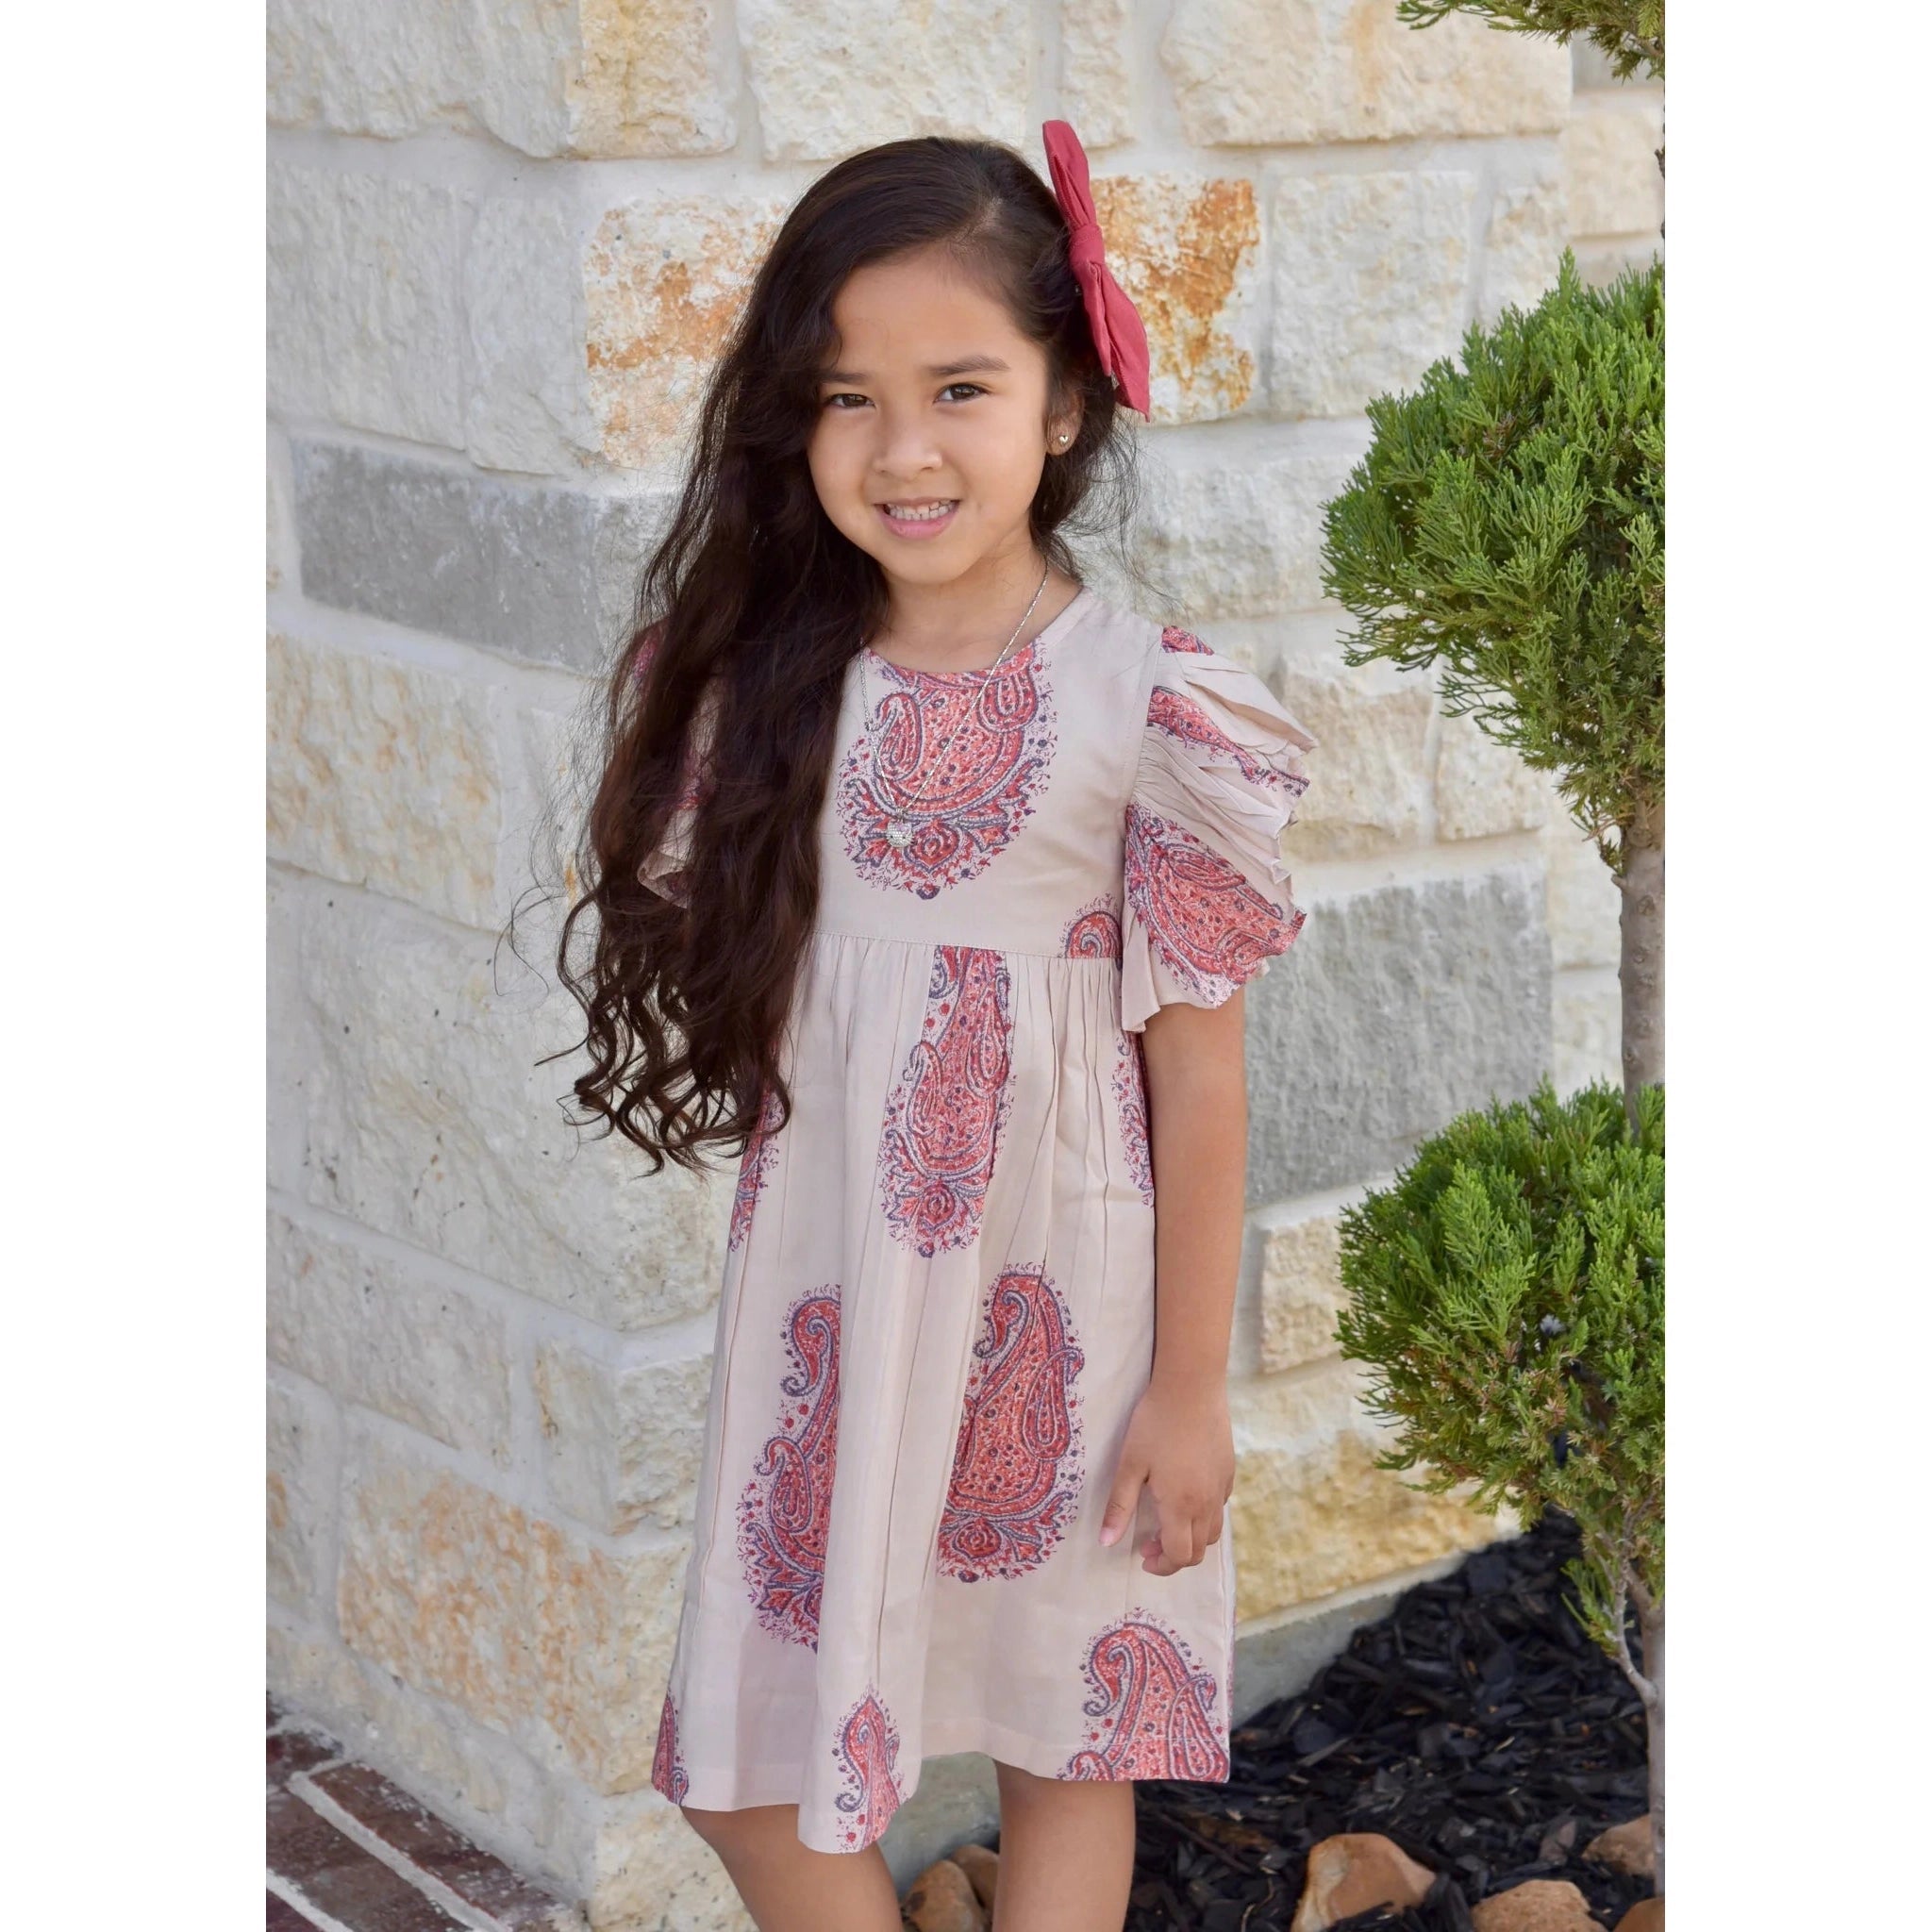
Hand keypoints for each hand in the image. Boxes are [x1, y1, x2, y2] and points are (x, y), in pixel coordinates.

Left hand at [1097, 1374, 1234, 1575]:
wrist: (1191, 1388)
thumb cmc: (1154, 1424)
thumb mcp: (1130, 1465)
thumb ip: (1119, 1506)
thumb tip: (1106, 1542)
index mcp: (1180, 1505)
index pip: (1178, 1555)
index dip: (1161, 1565)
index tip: (1142, 1556)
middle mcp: (1207, 1503)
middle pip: (1198, 1551)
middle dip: (1174, 1557)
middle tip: (1149, 1544)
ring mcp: (1221, 1488)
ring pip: (1212, 1533)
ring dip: (1191, 1539)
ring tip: (1167, 1523)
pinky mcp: (1229, 1472)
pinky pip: (1220, 1508)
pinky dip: (1203, 1516)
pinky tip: (1185, 1496)